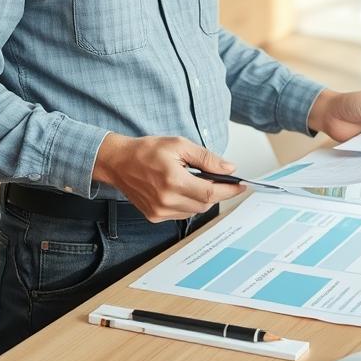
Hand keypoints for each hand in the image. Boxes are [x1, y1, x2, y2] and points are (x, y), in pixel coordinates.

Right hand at [92, 134, 244, 221]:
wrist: (118, 162)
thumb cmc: (146, 151)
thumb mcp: (179, 145)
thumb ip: (206, 158)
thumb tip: (228, 168)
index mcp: (173, 180)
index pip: (211, 192)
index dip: (230, 190)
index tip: (242, 186)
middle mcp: (166, 200)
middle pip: (205, 204)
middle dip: (218, 193)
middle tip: (224, 181)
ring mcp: (159, 211)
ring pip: (195, 211)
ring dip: (203, 199)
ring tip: (199, 182)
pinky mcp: (154, 216)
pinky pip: (181, 213)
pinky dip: (189, 203)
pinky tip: (184, 190)